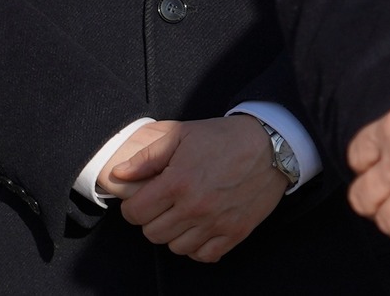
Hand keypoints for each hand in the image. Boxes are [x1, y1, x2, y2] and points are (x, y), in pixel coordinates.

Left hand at [104, 117, 286, 262]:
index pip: (136, 213)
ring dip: (174, 233)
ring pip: (176, 248)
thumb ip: (147, 157)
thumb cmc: (223, 138)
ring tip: (182, 215)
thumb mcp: (181, 134)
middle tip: (163, 205)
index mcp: (177, 182)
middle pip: (153, 234)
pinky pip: (204, 255)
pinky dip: (198, 247)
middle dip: (152, 220)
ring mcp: (216, 223)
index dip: (133, 206)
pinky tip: (200, 229)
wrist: (270, 144)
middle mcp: (195, 208)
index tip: (143, 198)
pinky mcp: (235, 232)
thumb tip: (119, 175)